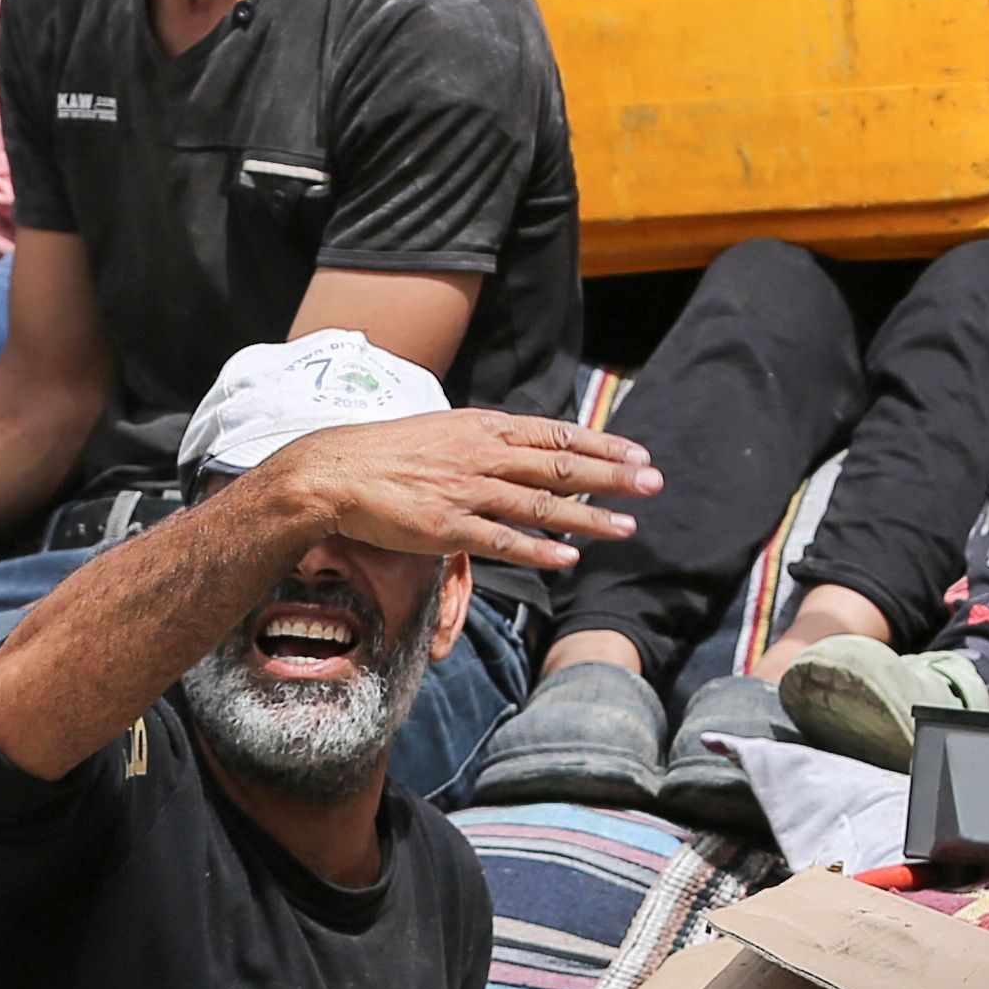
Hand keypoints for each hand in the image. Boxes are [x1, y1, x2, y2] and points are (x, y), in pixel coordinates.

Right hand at [238, 410, 656, 575]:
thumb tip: (525, 452)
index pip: (556, 436)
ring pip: (540, 505)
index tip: (639, 455)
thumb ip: (488, 442)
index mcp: (484, 428)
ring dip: (588, 519)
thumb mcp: (446, 432)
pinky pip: (501, 540)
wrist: (335, 471)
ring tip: (627, 528)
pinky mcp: (446, 527)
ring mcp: (466, 492)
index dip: (602, 446)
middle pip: (560, 467)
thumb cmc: (389, 453)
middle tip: (654, 484)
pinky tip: (569, 559)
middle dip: (612, 477)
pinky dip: (539, 550)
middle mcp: (482, 455)